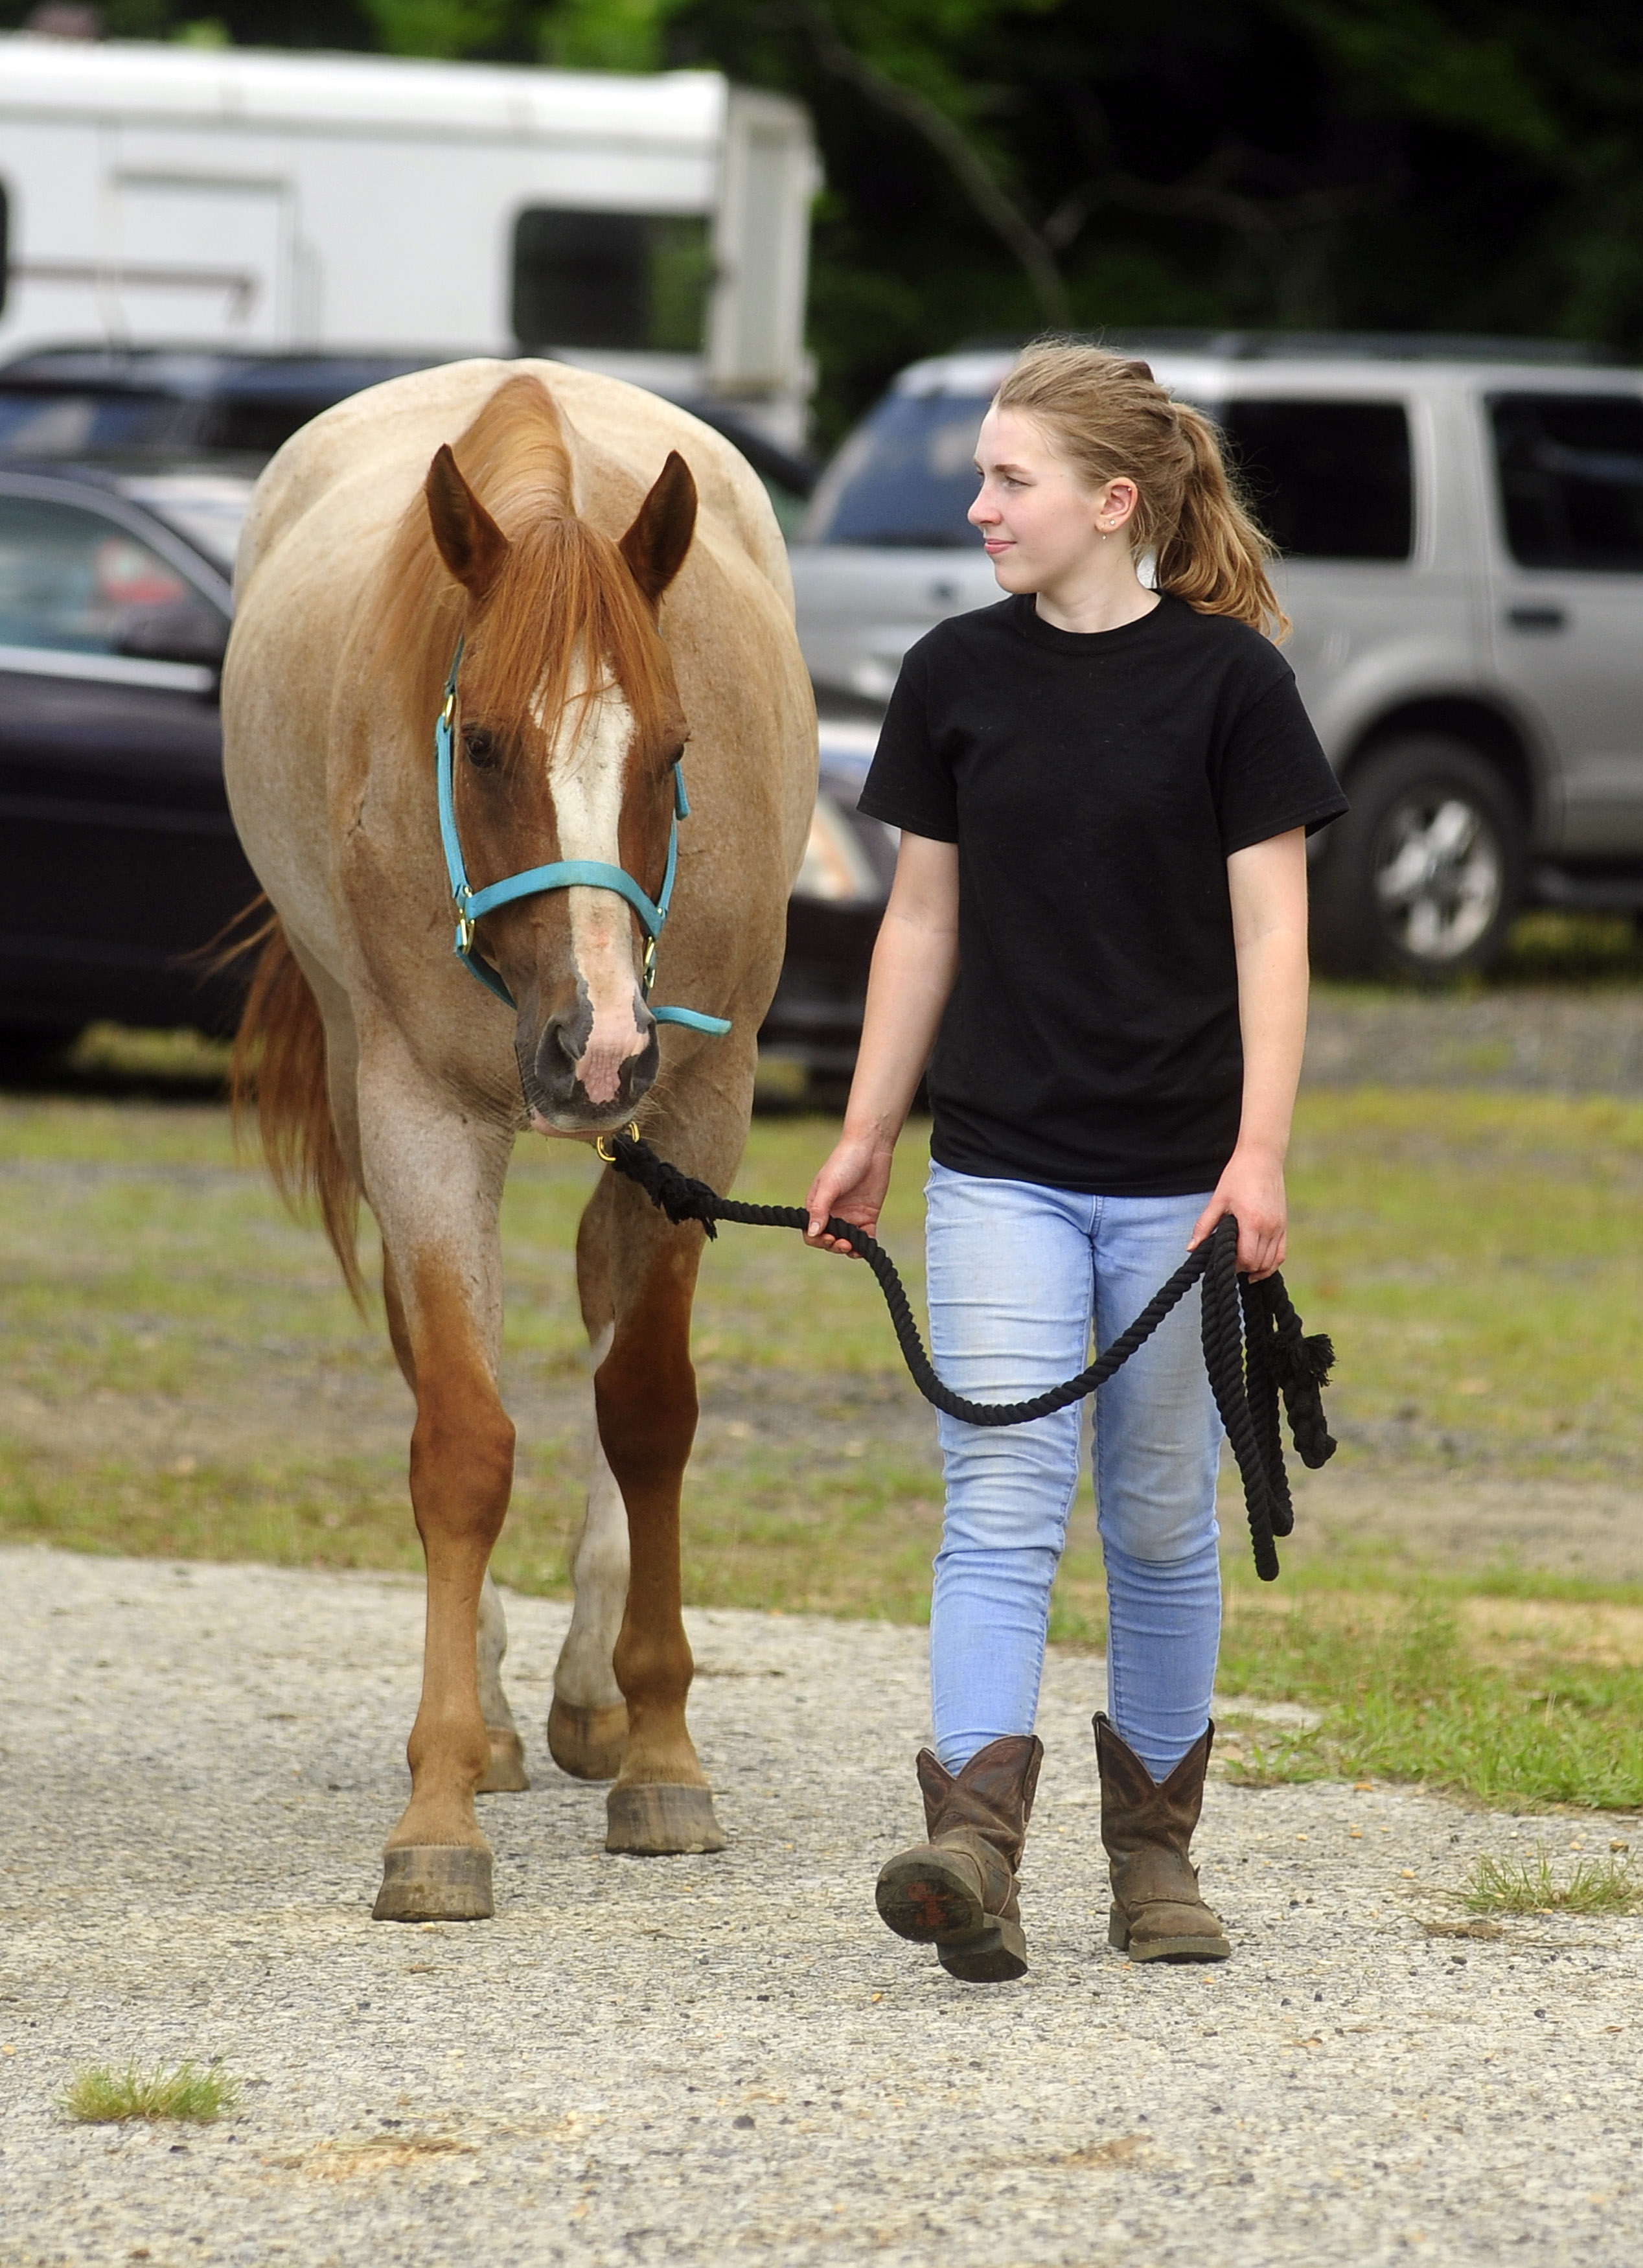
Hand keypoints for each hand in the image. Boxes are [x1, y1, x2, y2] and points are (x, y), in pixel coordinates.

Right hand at [805, 1130, 894, 1255]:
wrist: (870, 1149)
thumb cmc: (844, 1162)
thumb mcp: (829, 1186)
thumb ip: (819, 1210)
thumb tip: (812, 1232)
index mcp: (818, 1207)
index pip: (811, 1233)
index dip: (818, 1240)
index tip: (830, 1238)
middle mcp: (833, 1214)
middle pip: (829, 1241)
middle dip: (834, 1246)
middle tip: (844, 1243)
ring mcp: (850, 1216)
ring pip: (847, 1243)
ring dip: (849, 1249)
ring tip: (854, 1247)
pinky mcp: (867, 1216)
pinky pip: (865, 1237)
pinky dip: (865, 1245)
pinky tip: (867, 1245)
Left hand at [1189, 1147, 1285, 1279]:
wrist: (1262, 1158)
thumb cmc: (1238, 1176)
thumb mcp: (1218, 1200)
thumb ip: (1204, 1226)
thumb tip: (1191, 1248)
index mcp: (1252, 1222)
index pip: (1246, 1259)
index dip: (1233, 1266)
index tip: (1222, 1262)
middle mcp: (1269, 1227)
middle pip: (1258, 1264)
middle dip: (1242, 1268)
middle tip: (1228, 1264)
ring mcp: (1279, 1226)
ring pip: (1271, 1262)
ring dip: (1256, 1268)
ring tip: (1241, 1266)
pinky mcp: (1284, 1224)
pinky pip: (1280, 1254)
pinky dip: (1270, 1264)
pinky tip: (1258, 1267)